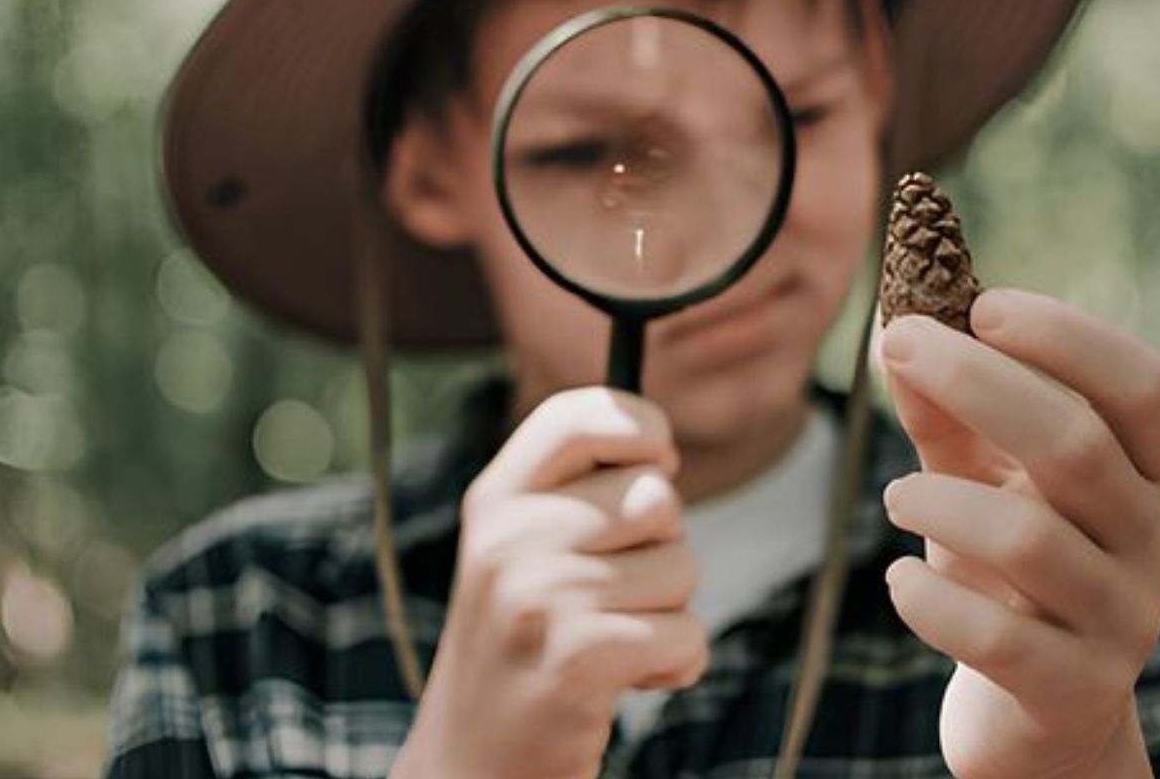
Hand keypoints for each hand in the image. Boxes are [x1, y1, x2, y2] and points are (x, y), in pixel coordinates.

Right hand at [393, 387, 706, 778]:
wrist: (472, 762)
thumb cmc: (522, 648)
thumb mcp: (521, 552)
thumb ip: (576, 493)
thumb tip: (661, 449)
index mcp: (495, 499)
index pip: (582, 415)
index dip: (641, 427)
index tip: (658, 463)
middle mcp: (509, 538)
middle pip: (658, 497)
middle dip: (661, 551)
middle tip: (609, 597)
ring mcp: (540, 597)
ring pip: (681, 567)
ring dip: (667, 614)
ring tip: (610, 643)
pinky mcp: (578, 659)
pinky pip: (687, 635)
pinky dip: (674, 666)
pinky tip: (625, 684)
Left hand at [876, 288, 1159, 778]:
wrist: (1040, 723)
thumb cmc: (1010, 576)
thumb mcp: (982, 483)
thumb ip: (947, 415)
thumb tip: (899, 331)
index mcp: (1148, 474)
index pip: (1140, 383)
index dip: (1066, 336)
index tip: (982, 304)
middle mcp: (1153, 541)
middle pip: (1077, 444)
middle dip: (978, 383)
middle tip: (899, 348)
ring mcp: (1123, 621)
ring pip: (1029, 539)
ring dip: (939, 500)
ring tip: (895, 497)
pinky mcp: (1075, 690)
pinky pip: (996, 636)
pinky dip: (930, 598)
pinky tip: (901, 580)